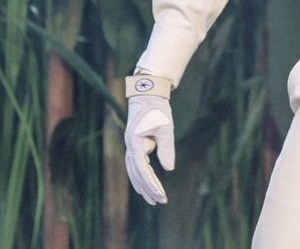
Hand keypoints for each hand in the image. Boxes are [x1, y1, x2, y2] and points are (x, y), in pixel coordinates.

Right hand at [124, 75, 175, 204]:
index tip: (161, 193)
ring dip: (143, 186)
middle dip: (147, 189)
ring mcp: (130, 148)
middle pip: (136, 173)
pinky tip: (147, 188)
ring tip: (153, 200)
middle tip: (159, 202)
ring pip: (134, 172)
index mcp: (134, 142)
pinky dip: (141, 178)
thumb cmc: (158, 111)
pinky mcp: (135, 147)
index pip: (141, 168)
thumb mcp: (166, 127)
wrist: (148, 96)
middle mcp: (129, 147)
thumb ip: (167, 148)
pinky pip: (136, 167)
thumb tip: (169, 168)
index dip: (150, 182)